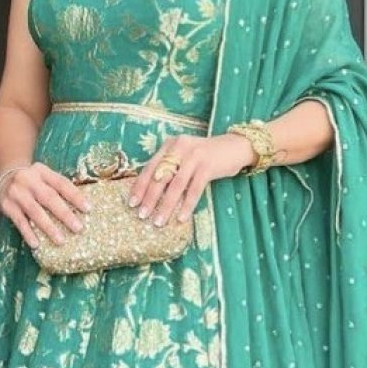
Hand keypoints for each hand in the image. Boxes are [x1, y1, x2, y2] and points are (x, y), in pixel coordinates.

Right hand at [0, 161, 89, 247]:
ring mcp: (17, 193)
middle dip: (65, 214)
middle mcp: (29, 180)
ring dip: (48, 227)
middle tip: (78, 228)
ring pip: (35, 211)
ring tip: (60, 241)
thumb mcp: (44, 177)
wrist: (5, 177)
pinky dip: (28, 233)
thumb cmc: (33, 181)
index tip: (88, 209)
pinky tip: (36, 244)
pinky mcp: (7, 206)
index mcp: (42, 172)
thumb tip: (82, 206)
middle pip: (49, 198)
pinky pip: (19, 221)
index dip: (75, 196)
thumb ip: (58, 187)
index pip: (61, 183)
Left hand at [127, 132, 255, 226]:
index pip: (150, 167)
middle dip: (150, 198)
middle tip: (142, 215)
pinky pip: (194, 189)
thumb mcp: (184, 156)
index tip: (131, 203)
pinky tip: (181, 218)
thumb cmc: (206, 157)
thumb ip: (170, 167)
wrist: (235, 147)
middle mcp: (179, 148)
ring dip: (166, 206)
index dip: (139, 186)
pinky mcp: (208, 166)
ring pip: (176, 185)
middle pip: (160, 176)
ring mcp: (194, 156)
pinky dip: (187, 205)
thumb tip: (150, 193)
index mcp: (170, 145)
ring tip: (159, 222)